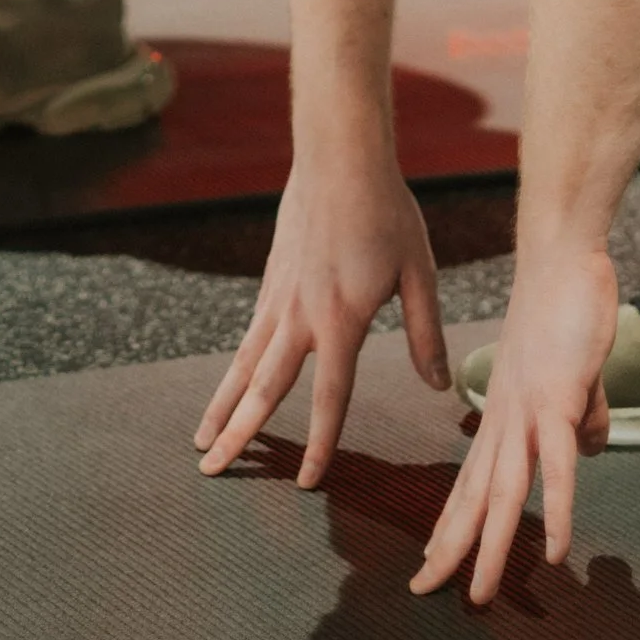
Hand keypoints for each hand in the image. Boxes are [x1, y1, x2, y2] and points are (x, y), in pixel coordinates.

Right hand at [195, 130, 449, 484]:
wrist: (339, 157)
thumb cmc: (386, 212)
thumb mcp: (419, 272)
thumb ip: (426, 333)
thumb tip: (439, 385)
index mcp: (342, 321)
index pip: (329, 398)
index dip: (319, 444)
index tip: (306, 483)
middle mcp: (301, 316)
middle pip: (264, 389)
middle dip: (238, 435)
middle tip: (211, 471)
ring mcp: (279, 298)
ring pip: (243, 364)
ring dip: (221, 405)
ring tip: (200, 440)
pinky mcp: (271, 280)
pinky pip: (249, 336)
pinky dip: (233, 368)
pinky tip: (228, 385)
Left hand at [411, 241, 619, 603]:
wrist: (562, 257)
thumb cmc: (564, 314)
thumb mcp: (570, 379)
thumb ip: (578, 416)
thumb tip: (588, 450)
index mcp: (501, 416)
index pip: (469, 482)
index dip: (451, 525)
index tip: (431, 563)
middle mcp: (504, 421)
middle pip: (473, 497)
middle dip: (450, 549)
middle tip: (424, 591)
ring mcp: (528, 413)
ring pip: (505, 493)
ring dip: (491, 547)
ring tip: (478, 594)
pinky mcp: (557, 401)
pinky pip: (557, 467)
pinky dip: (554, 511)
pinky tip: (554, 550)